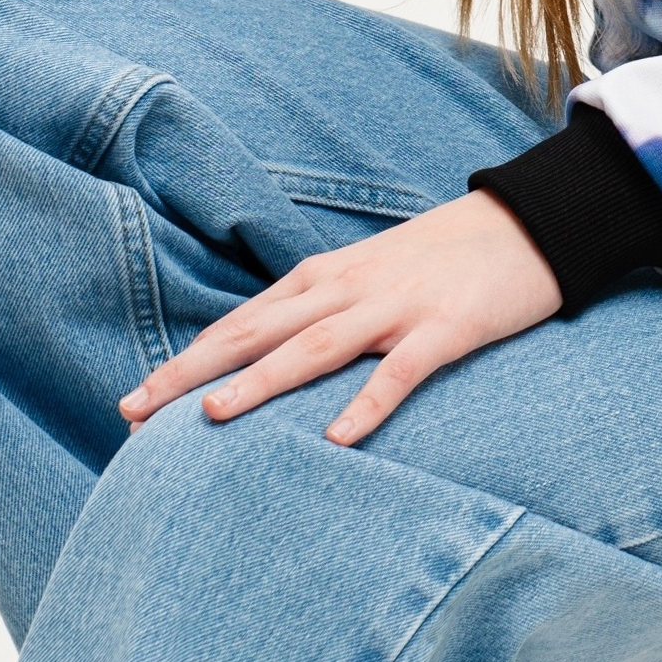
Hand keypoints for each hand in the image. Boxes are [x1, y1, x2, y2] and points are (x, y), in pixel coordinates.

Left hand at [120, 190, 564, 445]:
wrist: (527, 224)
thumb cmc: (443, 258)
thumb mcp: (370, 274)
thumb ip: (320, 311)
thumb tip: (264, 359)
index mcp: (324, 277)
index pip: (241, 322)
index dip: (186, 362)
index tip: (135, 401)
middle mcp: (348, 287)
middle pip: (258, 333)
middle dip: (192, 371)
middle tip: (134, 409)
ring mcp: (397, 306)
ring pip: (316, 346)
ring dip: (263, 380)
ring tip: (213, 414)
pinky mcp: (447, 327)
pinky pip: (401, 370)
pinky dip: (367, 402)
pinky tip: (337, 437)